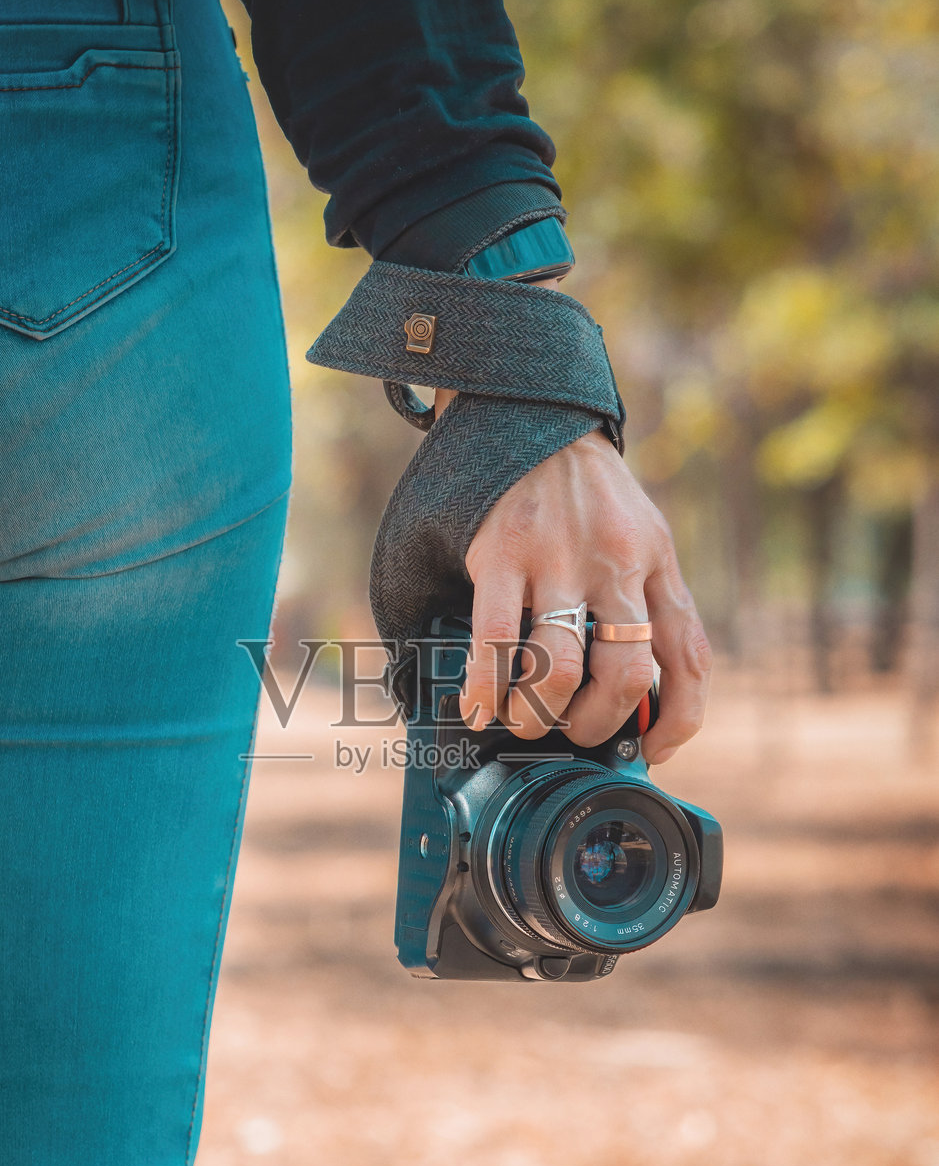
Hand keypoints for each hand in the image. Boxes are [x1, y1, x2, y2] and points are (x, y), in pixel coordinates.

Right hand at [452, 426, 711, 766]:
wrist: (533, 415)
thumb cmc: (591, 493)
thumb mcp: (645, 534)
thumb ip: (648, 601)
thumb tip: (640, 692)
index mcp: (657, 563)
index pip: (687, 655)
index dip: (678, 718)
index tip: (652, 749)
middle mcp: (616, 564)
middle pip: (625, 675)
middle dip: (598, 724)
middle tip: (576, 734)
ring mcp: (558, 560)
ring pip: (560, 670)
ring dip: (540, 714)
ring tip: (525, 719)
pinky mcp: (503, 554)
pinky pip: (495, 641)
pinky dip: (486, 688)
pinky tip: (478, 706)